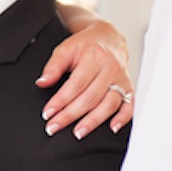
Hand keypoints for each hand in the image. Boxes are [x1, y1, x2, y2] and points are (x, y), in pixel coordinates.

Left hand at [37, 20, 133, 137]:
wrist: (108, 38)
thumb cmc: (85, 46)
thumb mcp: (65, 49)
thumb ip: (53, 66)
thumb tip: (42, 83)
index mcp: (94, 57)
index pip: (75, 84)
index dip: (60, 101)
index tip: (48, 113)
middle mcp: (110, 68)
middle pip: (91, 97)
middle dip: (70, 115)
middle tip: (54, 126)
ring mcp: (122, 79)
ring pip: (109, 104)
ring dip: (93, 121)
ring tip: (78, 133)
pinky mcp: (129, 87)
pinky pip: (129, 105)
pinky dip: (122, 118)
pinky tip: (112, 128)